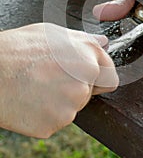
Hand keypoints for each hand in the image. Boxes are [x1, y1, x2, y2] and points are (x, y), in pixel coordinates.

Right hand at [0, 23, 117, 137]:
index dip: (98, 76)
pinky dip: (45, 114)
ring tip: (37, 87)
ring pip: (72, 108)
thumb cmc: (16, 49)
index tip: (85, 76)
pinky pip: (56, 121)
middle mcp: (84, 83)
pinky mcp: (53, 124)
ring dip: (59, 102)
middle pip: (89, 93)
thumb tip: (103, 43)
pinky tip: (31, 100)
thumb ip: (83, 40)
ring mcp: (69, 107)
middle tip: (51, 78)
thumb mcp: (52, 33)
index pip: (110, 77)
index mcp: (88, 58)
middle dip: (76, 88)